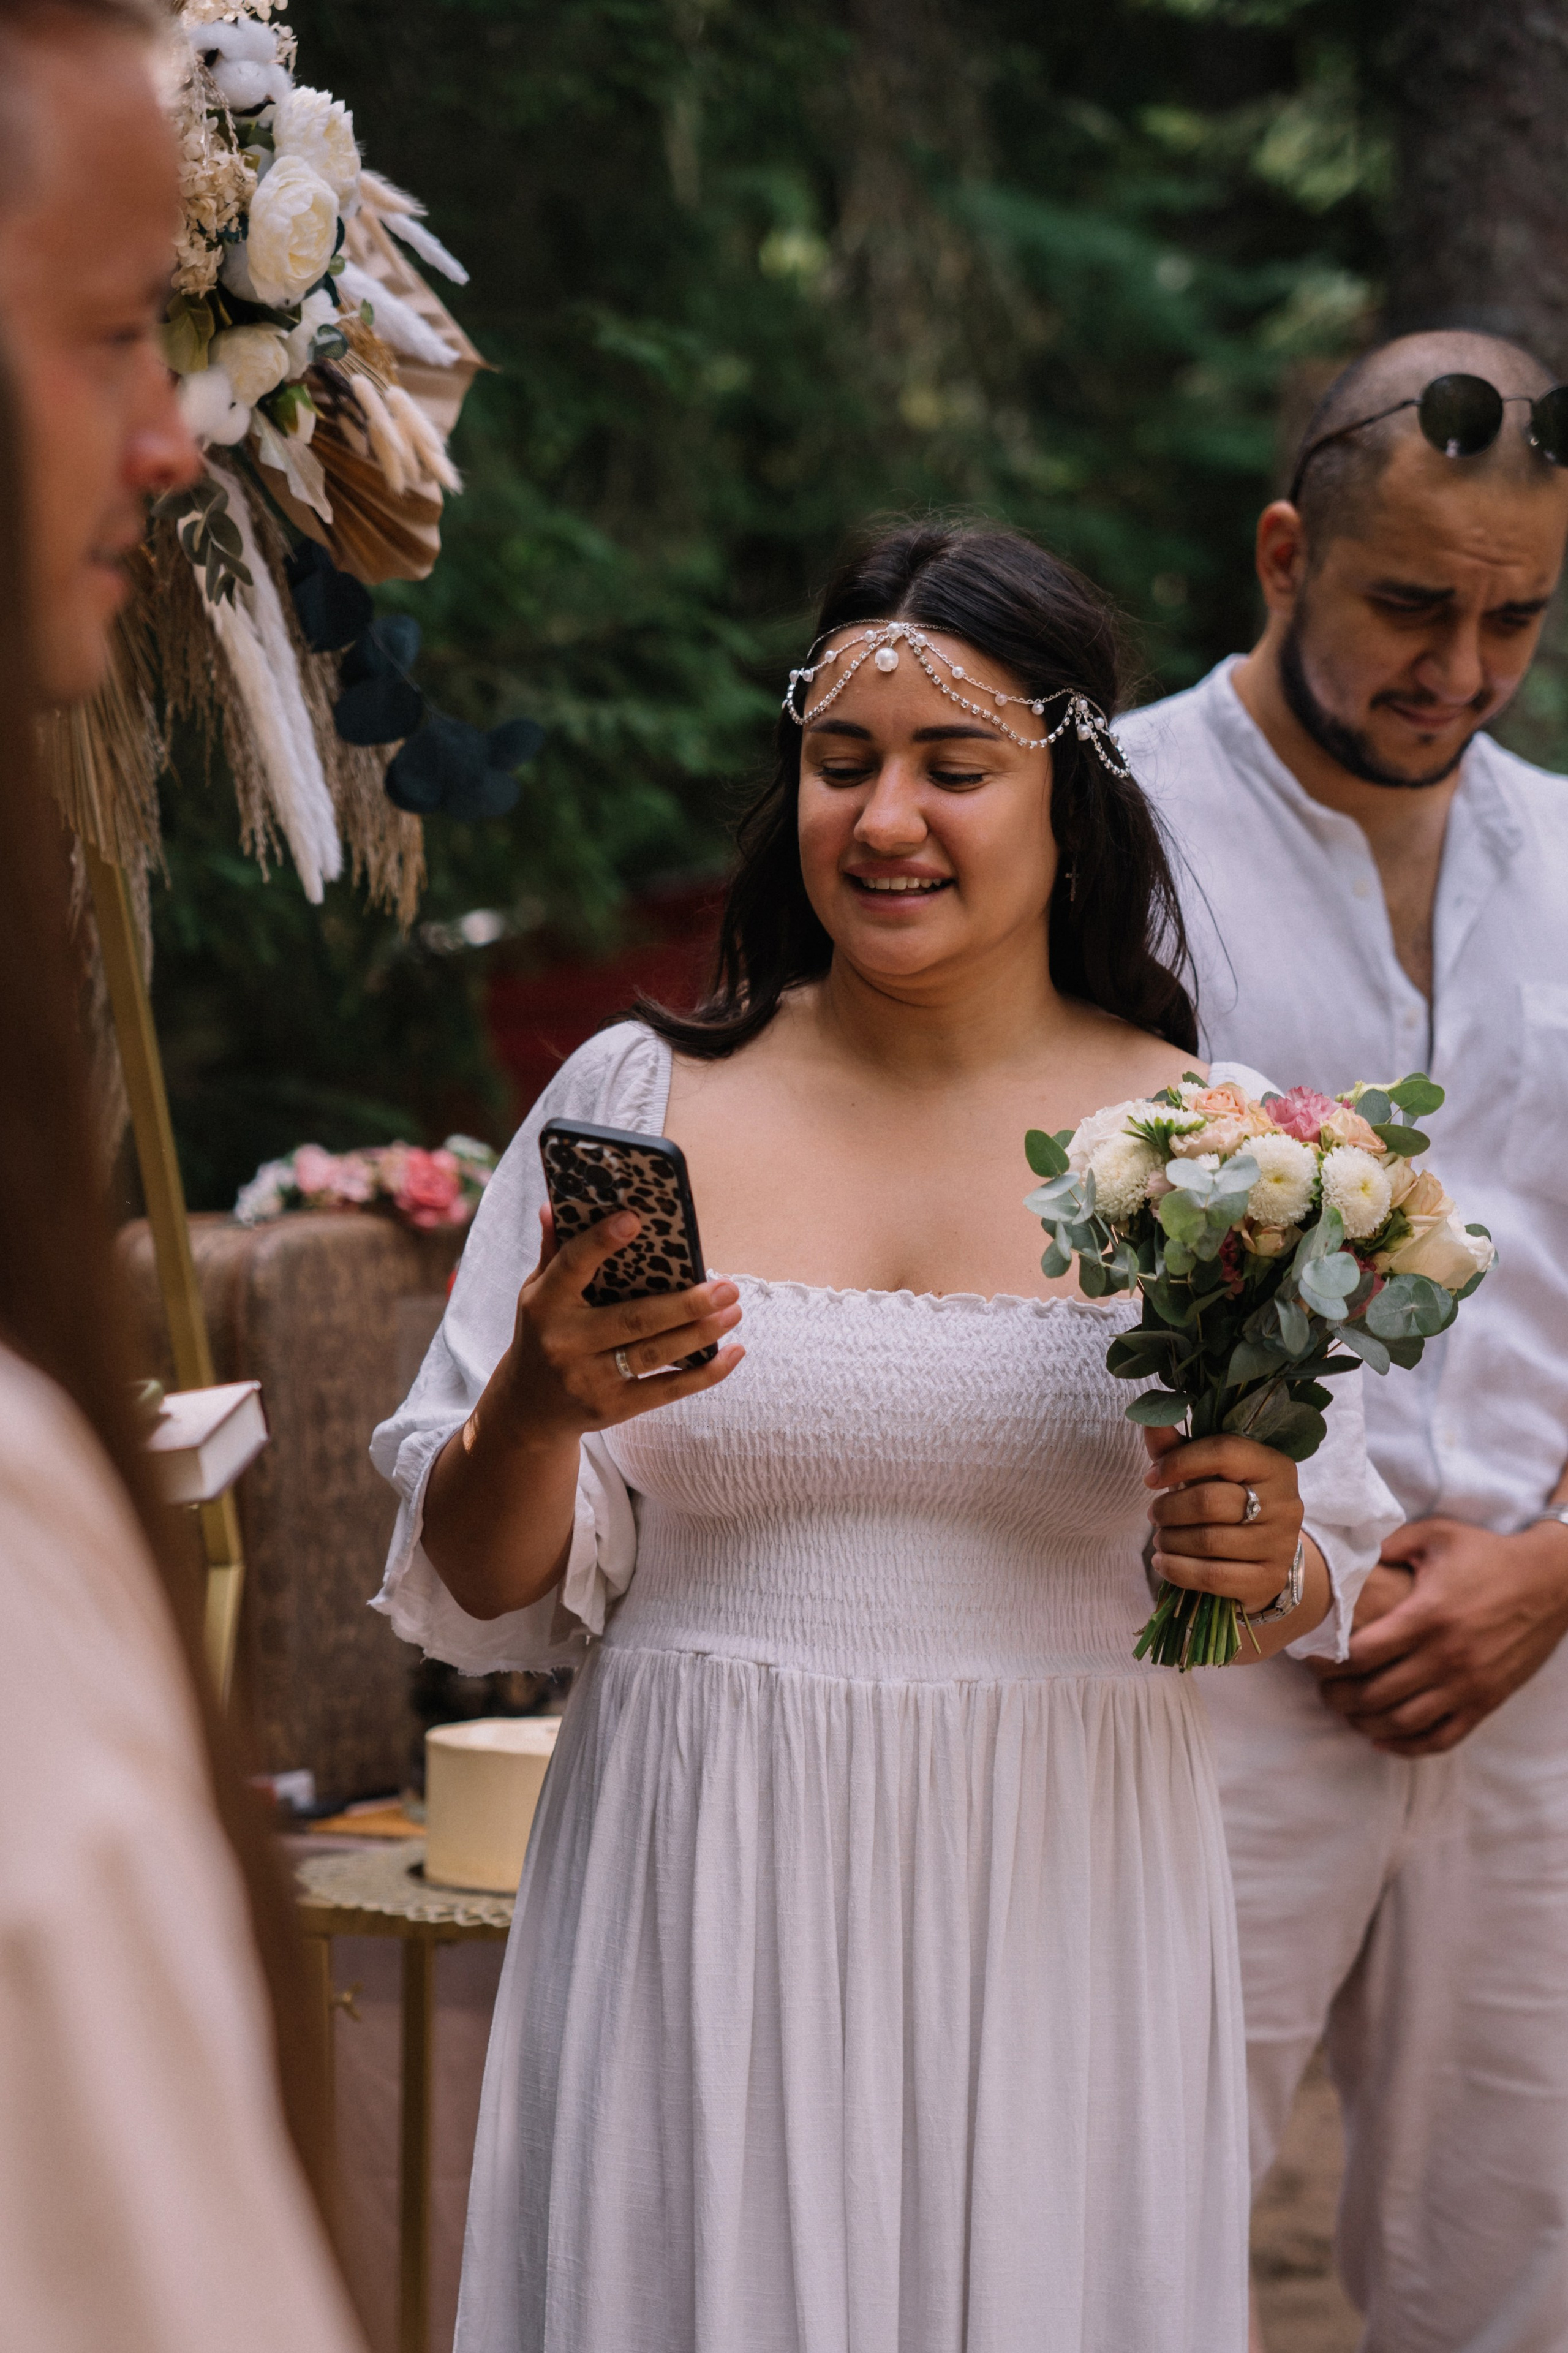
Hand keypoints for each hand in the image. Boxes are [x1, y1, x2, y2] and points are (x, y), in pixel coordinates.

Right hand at [498, 1204, 744, 1440]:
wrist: (530, 1409)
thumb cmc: (543, 1334)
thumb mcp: (537, 1293)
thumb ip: (554, 1252)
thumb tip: (555, 1206)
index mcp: (545, 1305)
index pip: (572, 1266)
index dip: (601, 1242)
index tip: (635, 1219)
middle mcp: (565, 1343)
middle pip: (633, 1320)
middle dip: (685, 1304)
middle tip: (727, 1286)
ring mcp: (589, 1380)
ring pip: (654, 1354)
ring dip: (700, 1333)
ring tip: (734, 1311)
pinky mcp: (613, 1408)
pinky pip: (666, 1390)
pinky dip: (705, 1374)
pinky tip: (734, 1353)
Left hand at [1142, 1426, 1305, 1616]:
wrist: (1262, 1555)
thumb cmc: (1228, 1501)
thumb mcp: (1206, 1472)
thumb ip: (1177, 1448)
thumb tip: (1149, 1419)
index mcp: (1273, 1464)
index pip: (1224, 1451)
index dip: (1179, 1462)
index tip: (1150, 1478)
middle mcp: (1285, 1503)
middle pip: (1210, 1502)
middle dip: (1169, 1509)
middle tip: (1154, 1514)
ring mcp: (1280, 1544)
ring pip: (1208, 1541)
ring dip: (1170, 1540)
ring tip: (1160, 1538)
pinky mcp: (1269, 1580)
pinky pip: (1213, 1577)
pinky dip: (1178, 1570)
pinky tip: (1164, 1562)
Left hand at [1309, 1517, 1567, 1755]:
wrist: (1551, 1581)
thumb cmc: (1488, 1554)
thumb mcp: (1435, 1535)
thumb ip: (1388, 1544)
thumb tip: (1347, 1555)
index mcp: (1428, 1616)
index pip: (1363, 1653)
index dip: (1329, 1661)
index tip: (1312, 1658)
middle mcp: (1447, 1657)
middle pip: (1376, 1694)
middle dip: (1339, 1696)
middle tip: (1323, 1689)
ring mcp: (1468, 1685)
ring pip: (1403, 1723)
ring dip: (1366, 1723)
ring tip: (1347, 1712)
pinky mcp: (1487, 1702)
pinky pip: (1442, 1739)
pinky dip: (1408, 1746)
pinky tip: (1383, 1738)